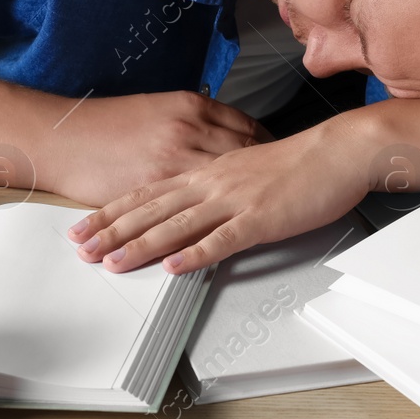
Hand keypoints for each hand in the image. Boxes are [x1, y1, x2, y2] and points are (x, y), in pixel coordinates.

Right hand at [40, 90, 271, 207]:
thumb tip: (215, 138)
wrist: (61, 136)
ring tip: (263, 215)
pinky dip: (212, 220)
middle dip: (265, 176)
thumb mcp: (155, 108)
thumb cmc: (103, 124)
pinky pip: (194, 208)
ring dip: (244, 201)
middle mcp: (188, 128)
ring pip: (225, 182)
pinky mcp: (157, 185)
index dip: (266, 148)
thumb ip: (189, 123)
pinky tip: (226, 231)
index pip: (248, 128)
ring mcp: (174, 157)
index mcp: (190, 106)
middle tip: (280, 192)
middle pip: (246, 155)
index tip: (276, 160)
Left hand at [65, 116, 374, 274]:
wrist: (338, 151)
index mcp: (208, 170)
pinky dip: (195, 254)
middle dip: (112, 230)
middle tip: (81, 249)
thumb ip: (217, 188)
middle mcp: (214, 182)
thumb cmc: (300, 163)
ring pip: (178, 224)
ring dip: (142, 245)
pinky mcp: (261, 217)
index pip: (149, 192)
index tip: (84, 227)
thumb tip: (192, 209)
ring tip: (112, 262)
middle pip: (152, 208)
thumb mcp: (246, 171)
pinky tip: (174, 267)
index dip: (113, 211)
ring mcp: (235, 199)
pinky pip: (222, 238)